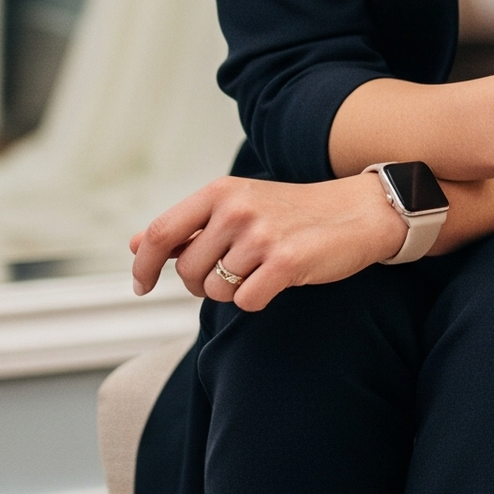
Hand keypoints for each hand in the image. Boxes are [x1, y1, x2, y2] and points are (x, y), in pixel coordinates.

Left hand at [129, 173, 406, 311]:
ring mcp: (262, 235)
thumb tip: (134, 244)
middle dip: (202, 285)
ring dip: (233, 291)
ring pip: (216, 290)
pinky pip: (246, 301)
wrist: (359, 211)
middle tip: (230, 274)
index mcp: (221, 192)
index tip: (142, 286)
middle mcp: (237, 209)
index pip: (159, 234)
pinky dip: (257, 299)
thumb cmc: (294, 212)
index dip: (143, 266)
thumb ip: (188, 227)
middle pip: (188, 271)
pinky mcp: (286, 261)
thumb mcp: (238, 206)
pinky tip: (277, 280)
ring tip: (260, 270)